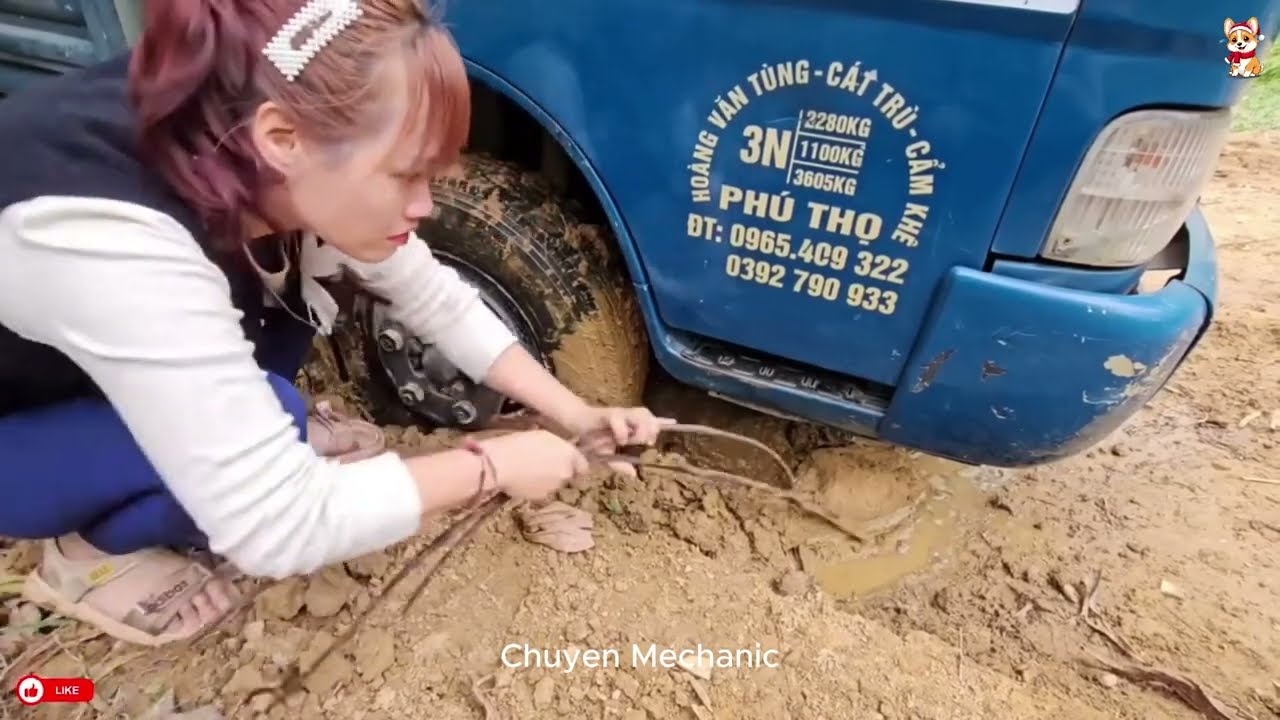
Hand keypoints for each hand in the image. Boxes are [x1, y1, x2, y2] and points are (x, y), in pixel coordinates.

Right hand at [475, 430, 589, 500]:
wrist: (500, 464)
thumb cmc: (519, 443)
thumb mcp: (543, 436)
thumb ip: (559, 447)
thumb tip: (562, 454)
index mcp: (569, 454)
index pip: (583, 466)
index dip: (576, 465)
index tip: (567, 462)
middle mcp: (566, 473)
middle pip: (568, 474)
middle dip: (559, 471)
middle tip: (542, 463)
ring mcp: (554, 488)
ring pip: (554, 484)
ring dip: (547, 480)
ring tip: (529, 471)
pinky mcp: (540, 498)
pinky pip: (542, 492)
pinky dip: (536, 488)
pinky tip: (522, 480)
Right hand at [562, 405, 673, 475]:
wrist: (574, 425)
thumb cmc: (591, 439)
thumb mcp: (606, 456)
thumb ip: (619, 463)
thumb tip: (633, 474)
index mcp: (629, 425)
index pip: (649, 421)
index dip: (662, 421)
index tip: (674, 423)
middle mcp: (626, 417)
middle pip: (647, 415)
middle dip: (652, 427)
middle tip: (648, 442)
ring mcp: (618, 414)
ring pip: (639, 413)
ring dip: (641, 427)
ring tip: (637, 441)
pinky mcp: (605, 414)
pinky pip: (618, 418)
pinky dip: (622, 429)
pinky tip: (621, 440)